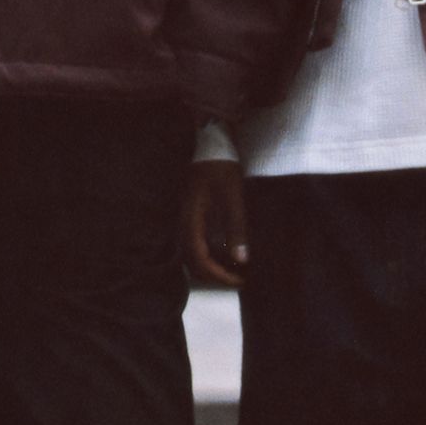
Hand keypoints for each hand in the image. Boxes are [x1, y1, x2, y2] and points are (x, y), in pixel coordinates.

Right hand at [184, 159, 247, 287]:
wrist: (209, 144)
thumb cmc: (221, 168)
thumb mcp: (232, 197)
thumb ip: (236, 228)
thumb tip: (241, 259)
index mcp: (191, 221)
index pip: (200, 260)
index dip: (219, 276)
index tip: (240, 280)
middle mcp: (184, 224)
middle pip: (193, 263)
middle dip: (215, 276)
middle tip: (239, 278)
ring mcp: (185, 220)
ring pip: (193, 255)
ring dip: (212, 267)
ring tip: (234, 269)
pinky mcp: (191, 216)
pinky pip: (196, 244)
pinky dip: (210, 255)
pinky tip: (225, 252)